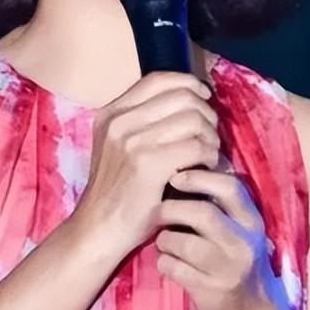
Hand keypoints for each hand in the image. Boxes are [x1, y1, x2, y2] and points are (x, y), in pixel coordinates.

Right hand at [70, 72, 220, 258]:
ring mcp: (132, 141)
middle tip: (211, 135)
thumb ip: (142, 122)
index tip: (204, 97)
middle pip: (181, 96)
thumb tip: (187, 102)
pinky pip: (196, 146)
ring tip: (210, 154)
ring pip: (193, 119)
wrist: (98, 229)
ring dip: (211, 136)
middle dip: (206, 113)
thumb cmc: (115, 192)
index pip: (158, 79)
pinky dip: (210, 156)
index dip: (188, 83)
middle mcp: (119, 121)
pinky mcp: (148, 164)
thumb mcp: (117, 147)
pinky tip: (207, 168)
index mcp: (112, 113)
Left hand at [154, 169, 300, 309]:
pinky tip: (167, 263)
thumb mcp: (241, 233)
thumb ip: (221, 206)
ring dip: (164, 239)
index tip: (176, 176)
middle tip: (158, 210)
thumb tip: (186, 169)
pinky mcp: (209, 291)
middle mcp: (243, 243)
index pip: (230, 187)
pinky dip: (163, 262)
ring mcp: (227, 269)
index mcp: (252, 222)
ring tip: (164, 241)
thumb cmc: (239, 264)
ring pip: (182, 242)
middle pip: (202, 213)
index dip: (200, 177)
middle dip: (172, 208)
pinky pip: (173, 267)